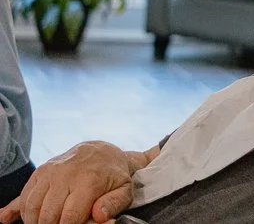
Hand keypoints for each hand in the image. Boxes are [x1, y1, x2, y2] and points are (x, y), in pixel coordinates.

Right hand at [0, 141, 135, 223]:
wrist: (103, 152)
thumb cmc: (114, 176)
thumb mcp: (125, 190)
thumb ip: (113, 205)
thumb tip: (99, 216)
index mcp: (89, 180)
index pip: (69, 218)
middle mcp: (66, 174)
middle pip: (48, 215)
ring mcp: (50, 172)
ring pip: (32, 206)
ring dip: (36, 221)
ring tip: (48, 223)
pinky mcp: (40, 172)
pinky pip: (24, 195)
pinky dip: (21, 210)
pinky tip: (14, 218)